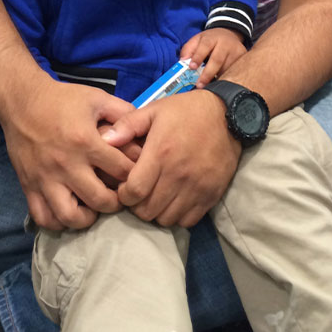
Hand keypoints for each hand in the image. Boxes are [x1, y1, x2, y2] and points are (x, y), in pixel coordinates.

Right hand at [0, 76, 136, 230]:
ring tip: (93, 208)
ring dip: (87, 218)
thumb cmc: (62, 99)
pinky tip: (68, 212)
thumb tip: (143, 130)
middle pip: (100, 200)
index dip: (135, 175)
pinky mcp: (28, 186)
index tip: (136, 175)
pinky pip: (43, 217)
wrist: (22, 101)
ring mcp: (45, 179)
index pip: (121, 171)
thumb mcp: (97, 98)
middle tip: (119, 197)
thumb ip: (123, 113)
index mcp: (85, 142)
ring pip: (70, 216)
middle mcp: (66, 164)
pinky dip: (58, 222)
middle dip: (116, 202)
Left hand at [102, 90, 241, 226]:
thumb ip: (127, 125)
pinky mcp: (211, 195)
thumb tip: (104, 139)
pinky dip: (177, 216)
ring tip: (156, 197)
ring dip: (157, 212)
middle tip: (139, 193)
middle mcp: (178, 174)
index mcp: (161, 153)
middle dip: (137, 206)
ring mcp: (197, 187)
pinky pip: (188, 220)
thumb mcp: (155, 110)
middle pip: (148, 210)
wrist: (228, 114)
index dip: (124, 195)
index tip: (125, 187)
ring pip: (166, 219)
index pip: (134, 192)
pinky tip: (174, 200)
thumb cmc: (186, 111)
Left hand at [179, 28, 246, 85]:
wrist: (229, 33)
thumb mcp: (197, 39)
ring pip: (228, 68)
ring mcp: (236, 51)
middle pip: (217, 59)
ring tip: (211, 90)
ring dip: (219, 79)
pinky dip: (229, 80)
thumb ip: (188, 49)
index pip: (205, 46)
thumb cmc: (210, 40)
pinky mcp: (243, 58)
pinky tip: (222, 87)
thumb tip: (182, 62)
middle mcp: (225, 44)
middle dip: (208, 74)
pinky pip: (236, 72)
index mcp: (212, 37)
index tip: (191, 67)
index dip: (198, 57)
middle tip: (200, 85)